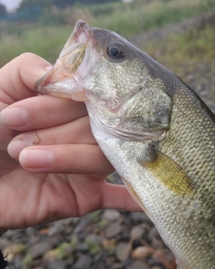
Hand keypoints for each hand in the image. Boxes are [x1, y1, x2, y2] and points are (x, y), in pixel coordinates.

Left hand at [0, 53, 139, 233]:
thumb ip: (30, 69)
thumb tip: (62, 70)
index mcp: (67, 105)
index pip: (85, 96)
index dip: (55, 105)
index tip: (15, 115)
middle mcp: (83, 131)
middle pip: (97, 126)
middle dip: (53, 131)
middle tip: (14, 143)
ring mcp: (87, 164)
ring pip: (103, 156)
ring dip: (66, 157)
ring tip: (26, 160)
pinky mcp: (86, 196)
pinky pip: (119, 197)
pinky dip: (133, 198)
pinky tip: (146, 199)